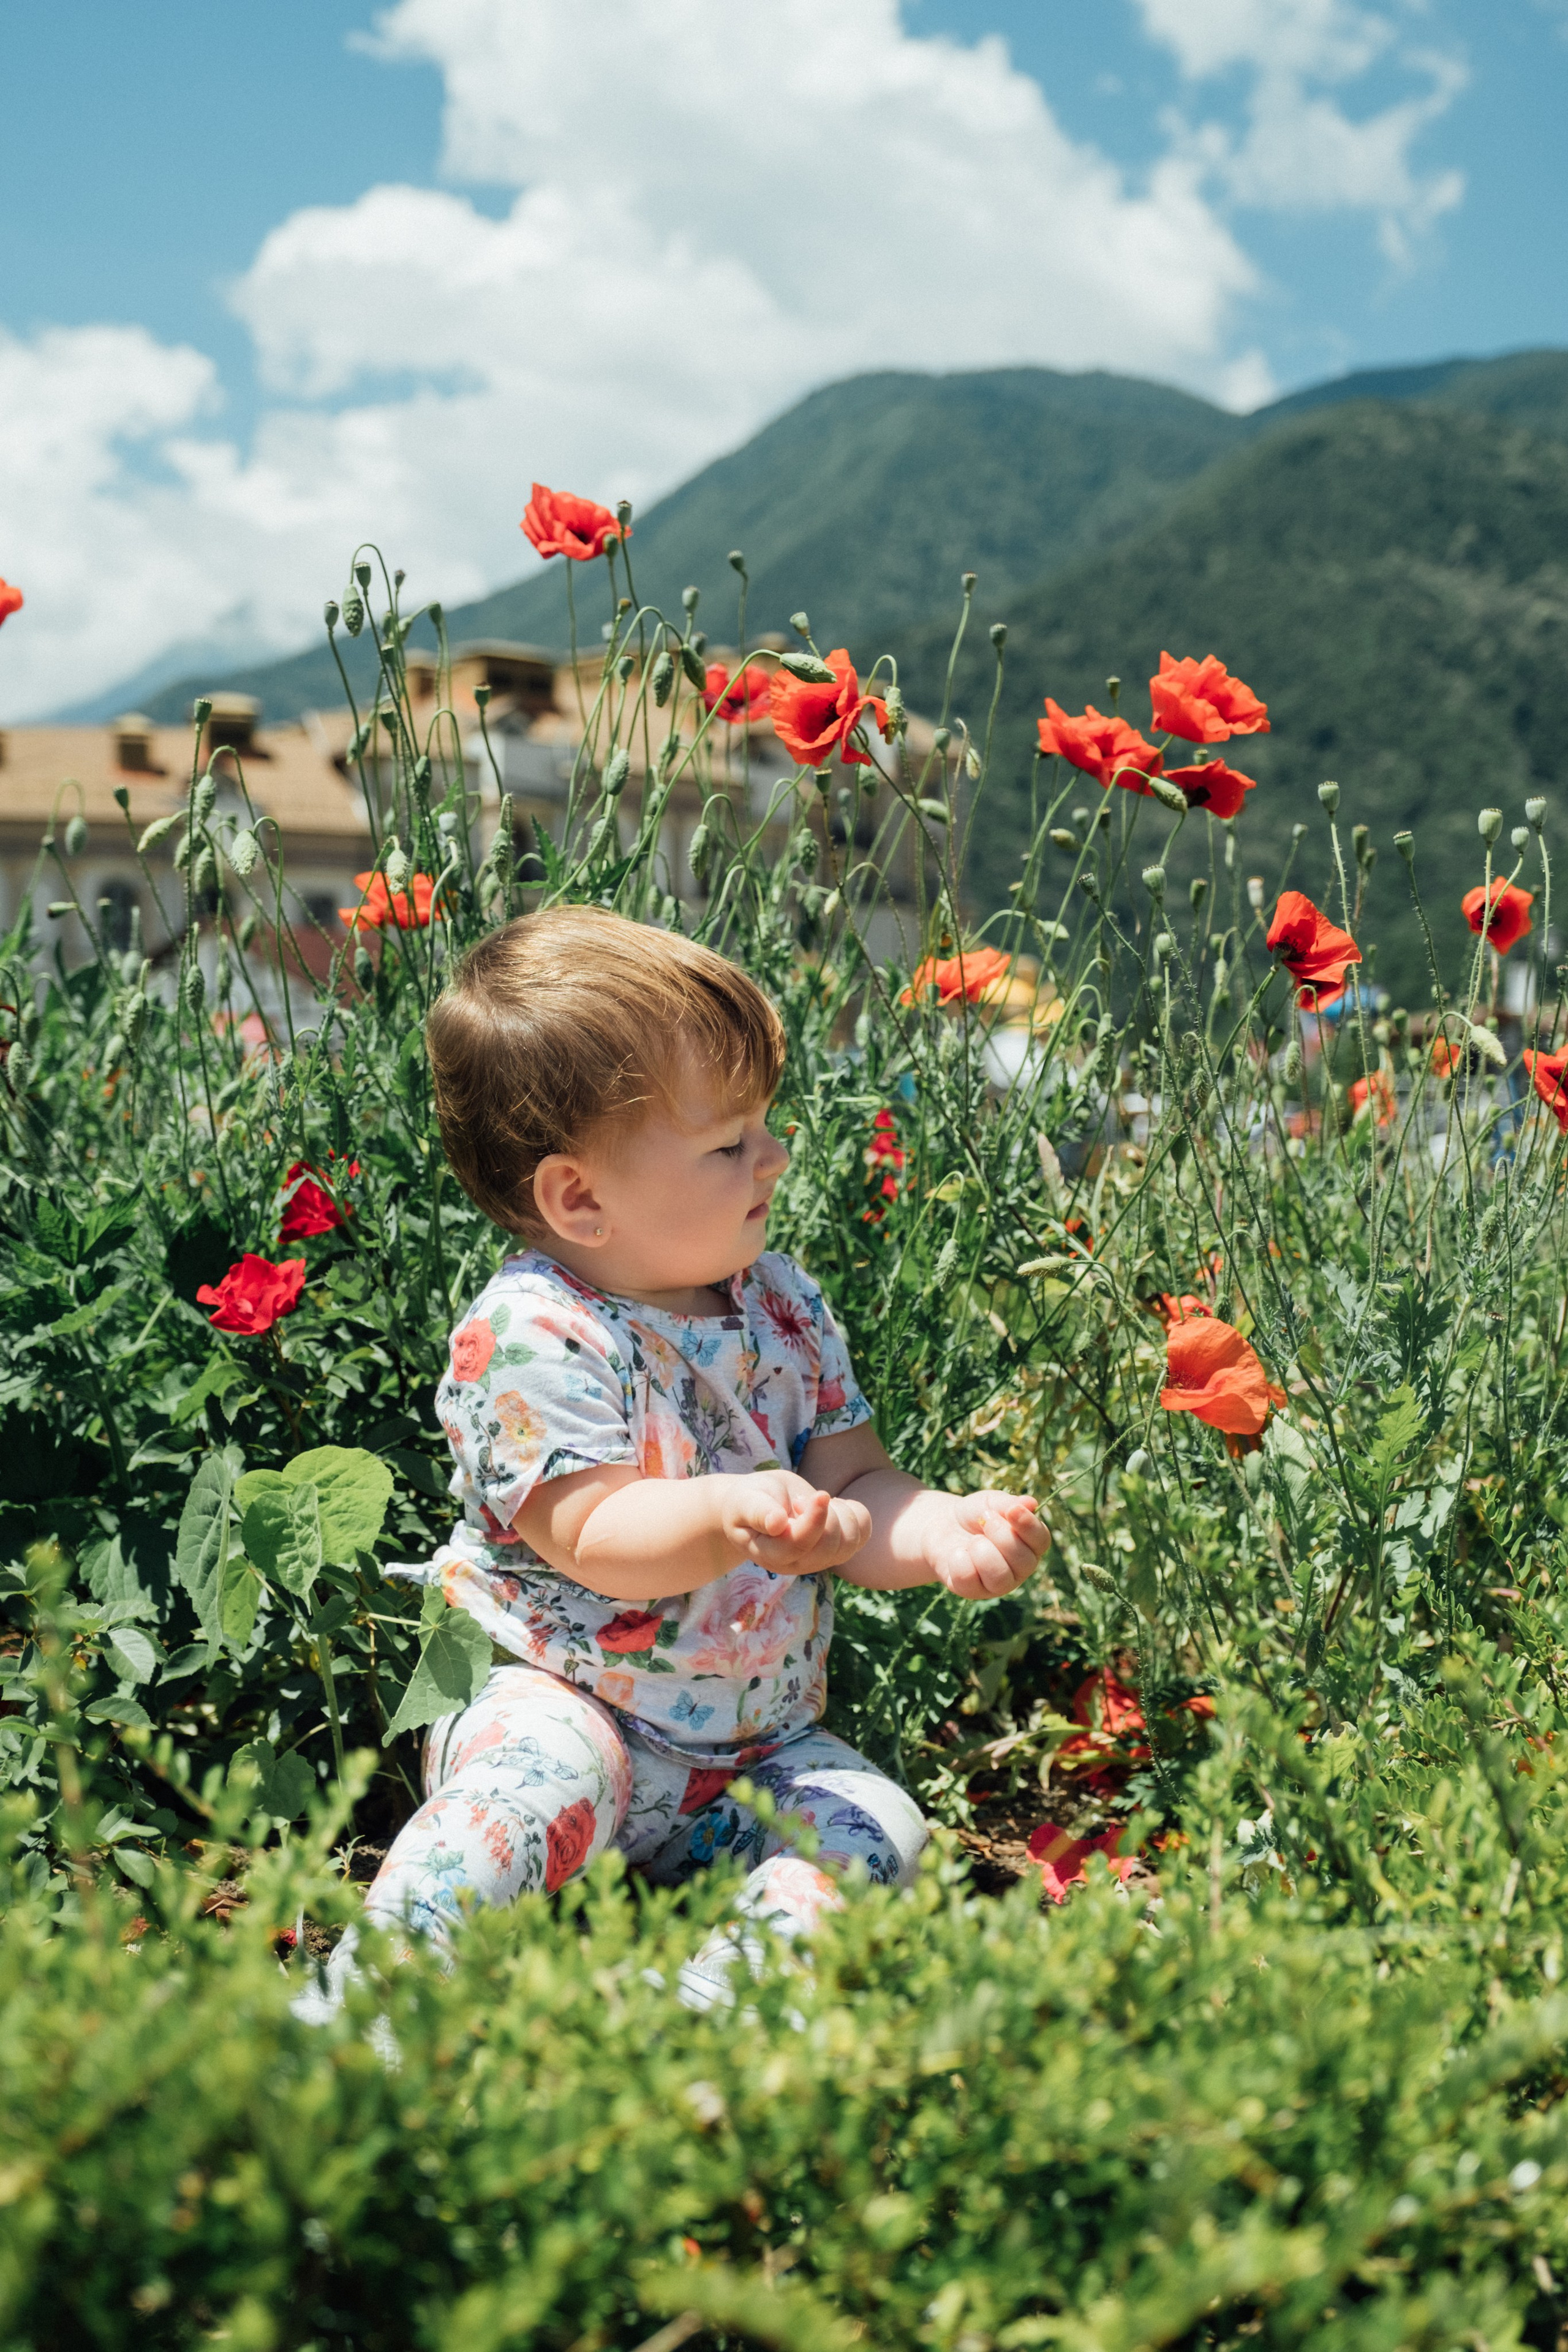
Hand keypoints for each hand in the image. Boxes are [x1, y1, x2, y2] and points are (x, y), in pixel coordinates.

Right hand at [723, 1470, 871, 1576]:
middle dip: (827, 1515)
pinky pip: (862, 1535)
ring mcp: (820, 1559)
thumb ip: (759, 1511)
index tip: (820, 1494)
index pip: (800, 1545)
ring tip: (817, 1501)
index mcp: (771, 1554)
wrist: (760, 1504)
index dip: (815, 1520)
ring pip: (849, 1544)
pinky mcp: (837, 1548)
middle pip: (828, 1548)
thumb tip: (776, 1523)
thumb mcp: (746, 1500)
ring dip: (842, 1514)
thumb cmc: (749, 1501)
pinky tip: (836, 1504)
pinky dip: (857, 1515)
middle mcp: (798, 1563)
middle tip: (802, 1498)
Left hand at [924, 1490, 1049, 1599]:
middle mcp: (1019, 1568)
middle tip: (986, 1520)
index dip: (1029, 1526)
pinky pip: (969, 1581)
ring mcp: (998, 1584)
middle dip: (1002, 1536)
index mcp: (1030, 1544)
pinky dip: (960, 1560)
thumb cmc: (975, 1515)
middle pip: (1025, 1562)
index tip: (1013, 1510)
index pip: (1041, 1540)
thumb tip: (1030, 1503)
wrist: (944, 1526)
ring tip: (973, 1540)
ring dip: (983, 1552)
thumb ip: (1008, 1503)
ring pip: (1000, 1578)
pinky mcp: (973, 1591)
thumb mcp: (989, 1502)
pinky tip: (958, 1552)